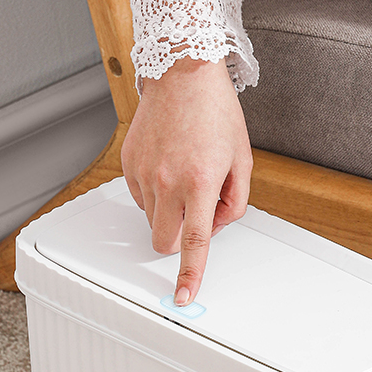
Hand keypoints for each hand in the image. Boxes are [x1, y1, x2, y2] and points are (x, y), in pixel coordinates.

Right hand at [121, 56, 252, 305]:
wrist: (183, 74)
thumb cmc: (216, 112)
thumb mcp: (242, 159)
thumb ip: (234, 201)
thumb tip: (215, 225)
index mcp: (200, 182)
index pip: (194, 243)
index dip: (190, 275)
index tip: (184, 298)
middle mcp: (168, 181)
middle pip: (165, 241)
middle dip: (179, 240)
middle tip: (198, 212)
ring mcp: (144, 173)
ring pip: (152, 220)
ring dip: (169, 212)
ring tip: (185, 176)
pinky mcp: (128, 164)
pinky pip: (140, 198)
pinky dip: (155, 194)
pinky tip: (168, 166)